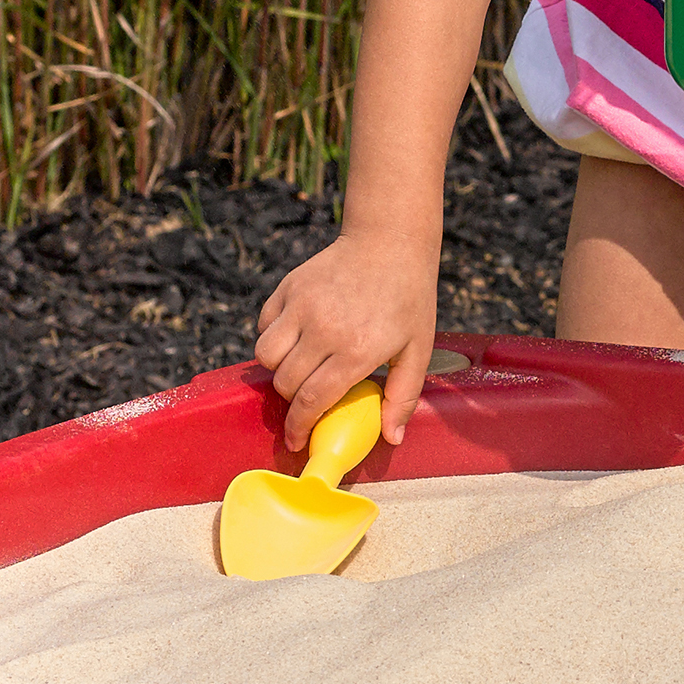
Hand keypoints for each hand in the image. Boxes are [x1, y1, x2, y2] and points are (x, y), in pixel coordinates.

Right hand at [253, 232, 439, 452]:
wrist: (390, 242)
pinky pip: (264, 326)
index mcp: (357, 350)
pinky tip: (296, 338)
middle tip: (306, 401)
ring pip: (266, 356)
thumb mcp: (418, 350)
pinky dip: (273, 338)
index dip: (300, 427)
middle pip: (286, 383)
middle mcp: (324, 329)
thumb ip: (403, 396)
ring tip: (300, 368)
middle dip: (292, 402)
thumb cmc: (409, 299)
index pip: (312, 401)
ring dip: (278, 370)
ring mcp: (302, 305)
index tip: (296, 440)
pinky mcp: (289, 287)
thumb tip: (393, 437)